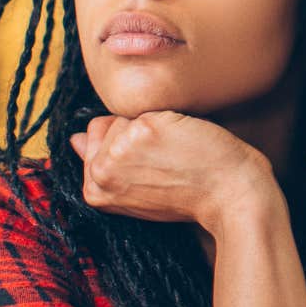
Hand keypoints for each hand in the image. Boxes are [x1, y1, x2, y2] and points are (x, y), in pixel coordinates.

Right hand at [68, 111, 279, 236]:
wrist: (230, 199)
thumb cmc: (191, 195)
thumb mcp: (138, 190)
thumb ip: (106, 166)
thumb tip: (74, 139)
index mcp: (94, 191)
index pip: (92, 140)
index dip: (126, 147)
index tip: (151, 169)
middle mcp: (100, 173)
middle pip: (105, 123)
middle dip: (135, 134)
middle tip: (165, 162)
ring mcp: (118, 152)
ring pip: (128, 114)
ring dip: (154, 127)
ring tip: (176, 156)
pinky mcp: (142, 132)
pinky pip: (151, 107)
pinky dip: (173, 120)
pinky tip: (187, 145)